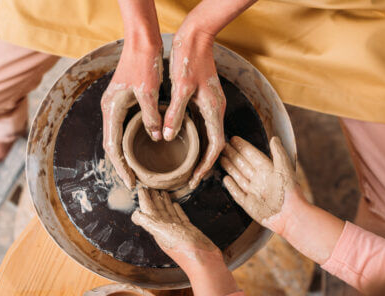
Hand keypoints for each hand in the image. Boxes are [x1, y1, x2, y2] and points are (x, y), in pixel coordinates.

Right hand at [101, 34, 162, 189]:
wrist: (141, 42)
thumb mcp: (149, 92)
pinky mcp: (122, 102)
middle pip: (111, 145)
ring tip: (135, 171)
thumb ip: (150, 117)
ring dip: (123, 155)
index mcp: (112, 109)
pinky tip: (138, 149)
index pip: (113, 147)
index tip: (130, 182)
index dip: (121, 167)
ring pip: (116, 137)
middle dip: (120, 165)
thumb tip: (156, 138)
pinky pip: (122, 128)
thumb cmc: (144, 64)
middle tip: (133, 182)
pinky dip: (127, 142)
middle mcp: (109, 109)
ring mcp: (114, 106)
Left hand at [132, 188, 218, 266]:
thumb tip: (135, 214)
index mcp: (158, 227)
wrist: (204, 261)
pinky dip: (176, 209)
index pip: (148, 209)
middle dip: (153, 198)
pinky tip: (175, 204)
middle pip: (157, 209)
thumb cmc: (183, 248)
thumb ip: (149, 223)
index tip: (141, 187)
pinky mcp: (188, 229)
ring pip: (168, 211)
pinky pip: (180, 216)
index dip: (144, 199)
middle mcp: (165, 228)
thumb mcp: (163, 233)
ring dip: (164, 202)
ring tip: (161, 191)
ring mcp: (177, 228)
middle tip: (150, 185)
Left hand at [165, 28, 225, 188]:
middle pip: (214, 144)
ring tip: (186, 166)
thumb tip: (168, 137)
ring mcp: (212, 104)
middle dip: (203, 163)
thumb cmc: (189, 59)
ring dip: (200, 152)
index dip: (206, 165)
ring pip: (208, 135)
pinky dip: (196, 138)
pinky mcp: (205, 98)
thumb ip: (176, 114)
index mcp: (213, 109)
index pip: (215, 146)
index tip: (195, 179)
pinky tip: (184, 142)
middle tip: (190, 179)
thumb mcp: (181, 88)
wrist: (197, 37)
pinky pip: (203, 124)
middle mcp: (216, 109)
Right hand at [220, 136, 296, 230]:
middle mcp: (260, 180)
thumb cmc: (288, 191)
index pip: (252, 156)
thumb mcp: (284, 168)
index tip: (233, 139)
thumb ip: (278, 152)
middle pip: (243, 165)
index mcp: (268, 170)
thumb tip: (274, 138)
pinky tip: (225, 179)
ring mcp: (253, 192)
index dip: (243, 147)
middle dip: (233, 155)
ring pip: (239, 177)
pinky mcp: (248, 204)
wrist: (289, 215)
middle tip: (222, 146)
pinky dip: (231, 186)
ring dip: (230, 167)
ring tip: (221, 158)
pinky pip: (237, 193)